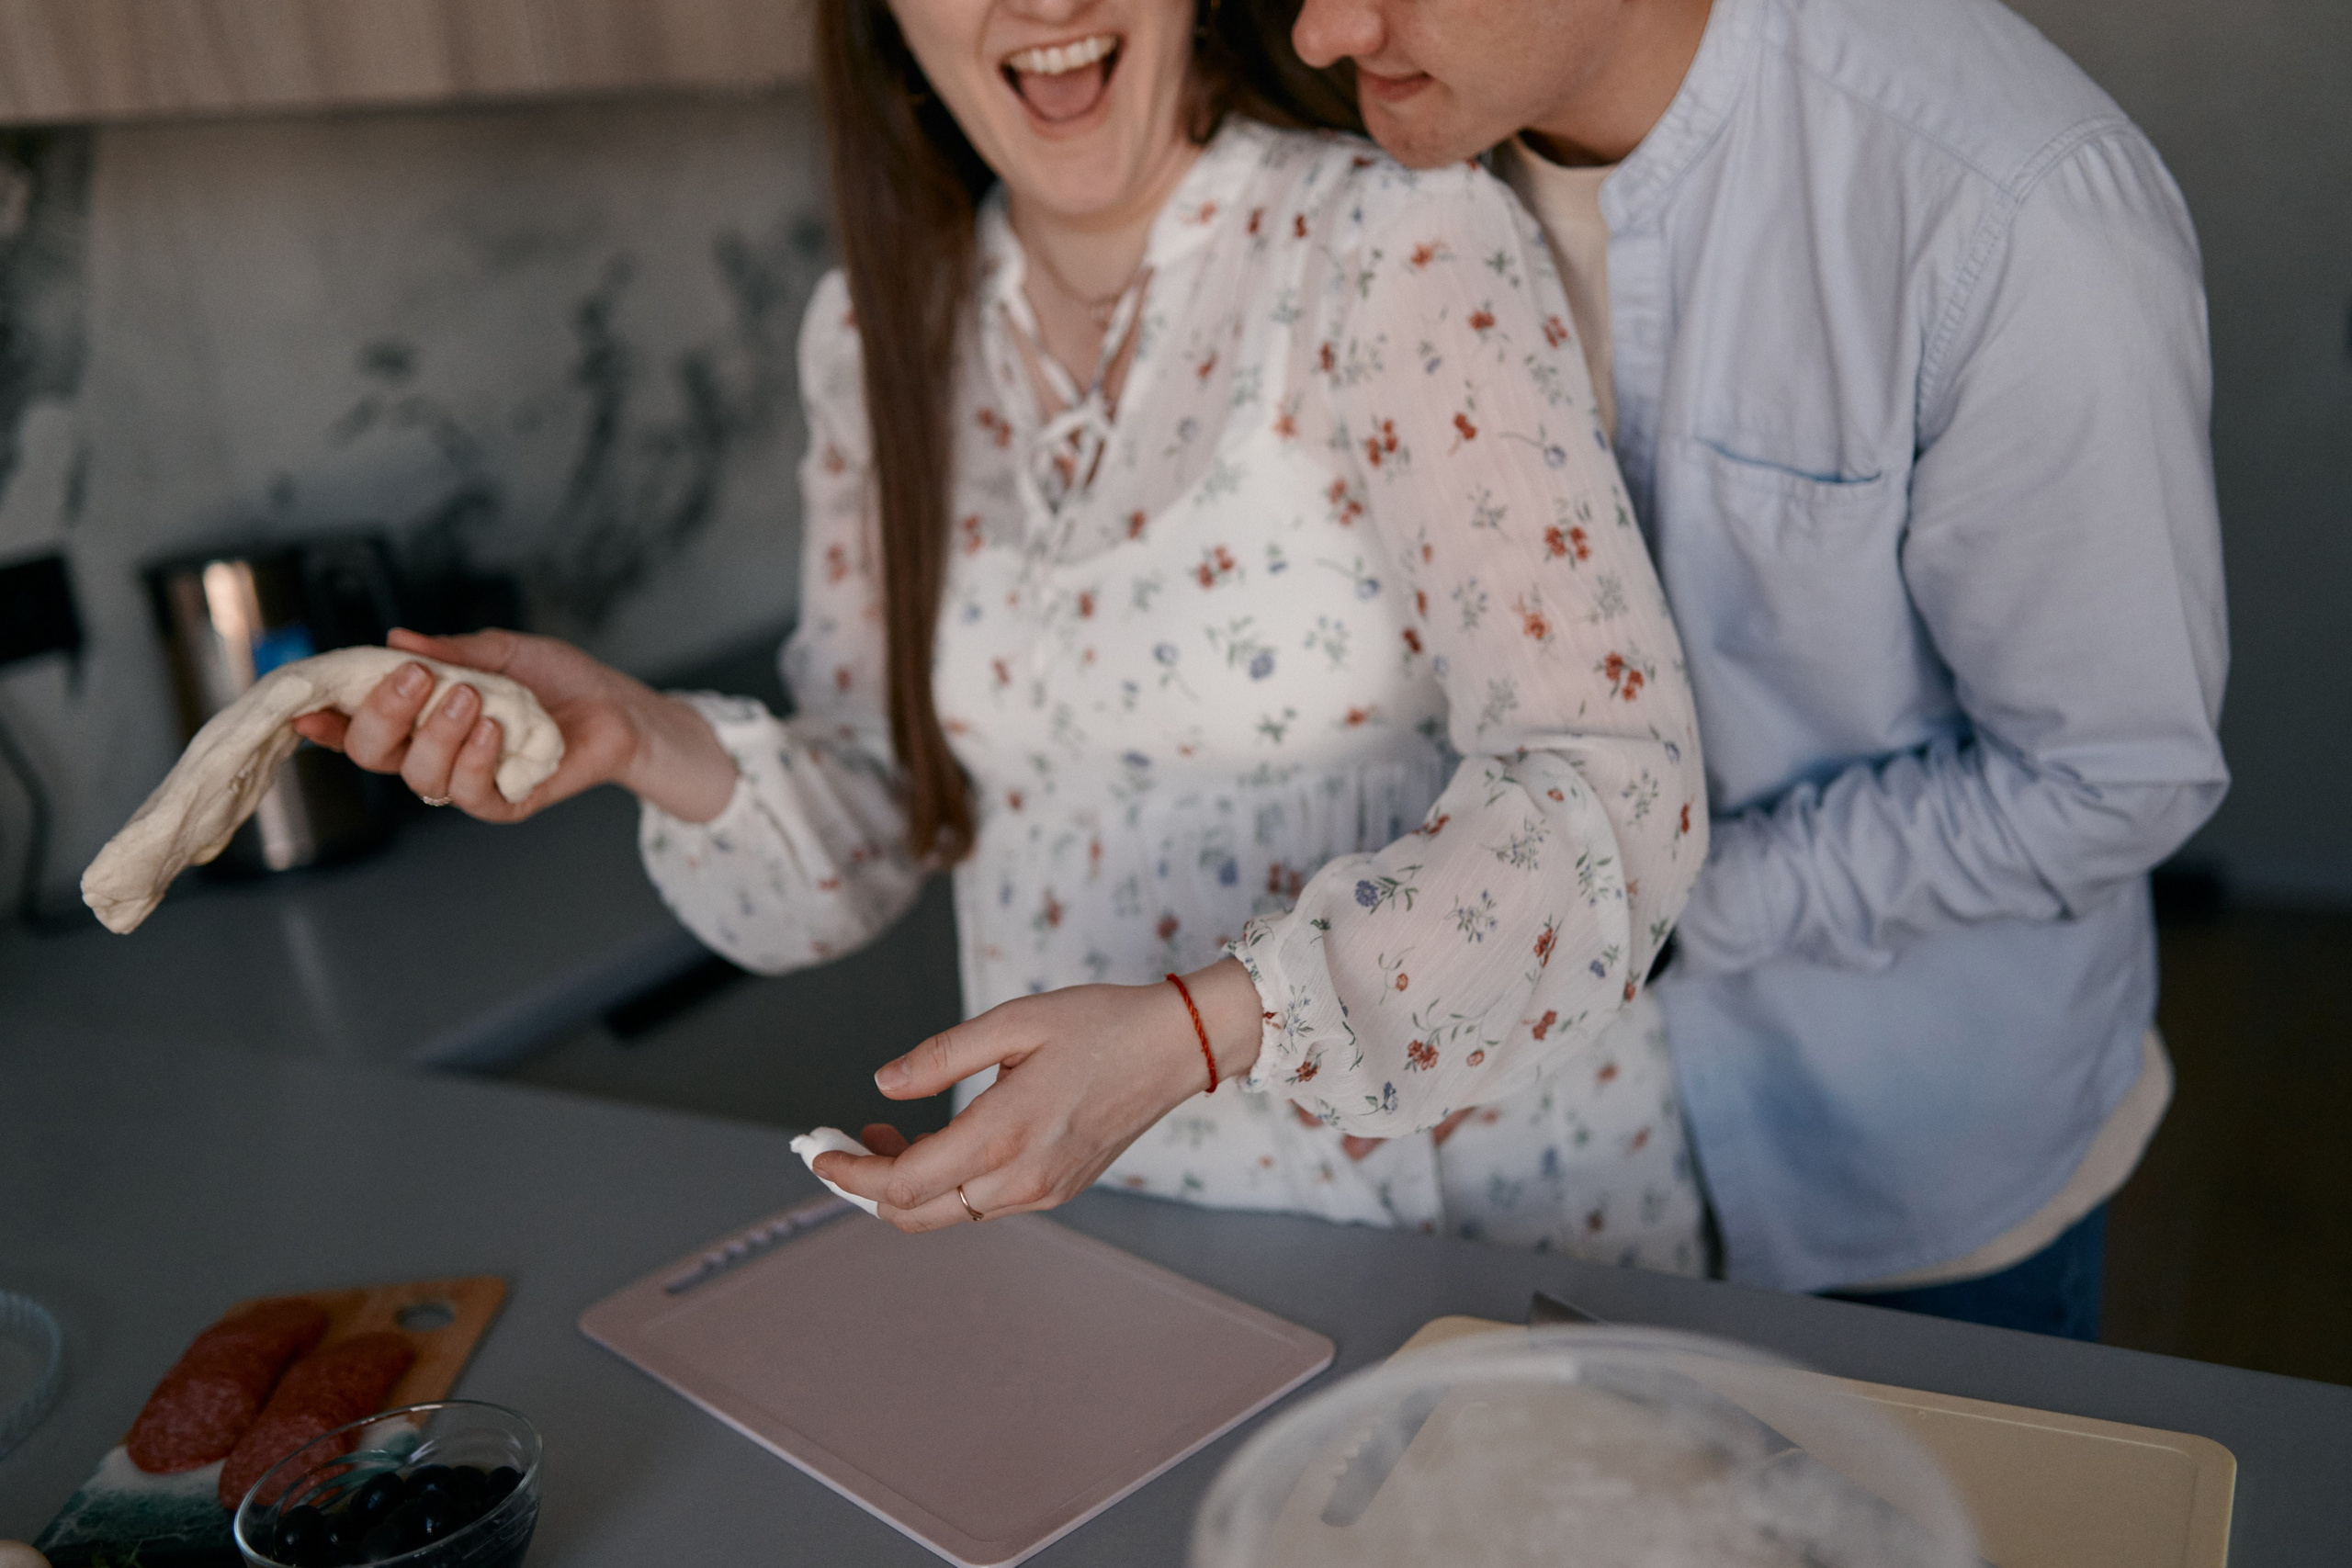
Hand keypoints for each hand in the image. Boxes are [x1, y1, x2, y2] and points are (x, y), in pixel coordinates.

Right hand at [289, 627, 737, 823]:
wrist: (617, 709)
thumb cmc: (557, 680)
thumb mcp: (502, 651)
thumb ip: (452, 651)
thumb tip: (397, 639)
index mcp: (420, 717)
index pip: (360, 725)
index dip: (327, 719)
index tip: (306, 704)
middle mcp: (433, 753)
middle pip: (375, 754)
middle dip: (383, 714)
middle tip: (416, 677)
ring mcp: (466, 782)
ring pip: (420, 778)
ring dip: (438, 734)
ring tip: (472, 697)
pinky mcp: (504, 804)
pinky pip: (471, 797)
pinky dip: (476, 762)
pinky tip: (494, 730)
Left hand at [813, 959, 1265, 1231]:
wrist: (1177, 1048)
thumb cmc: (1101, 1025)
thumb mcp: (1014, 1022)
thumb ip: (942, 1055)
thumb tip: (883, 1083)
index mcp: (1004, 1135)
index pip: (904, 1184)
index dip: (851, 1174)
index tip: (820, 1153)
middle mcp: (1021, 1178)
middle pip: (917, 1217)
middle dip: (869, 1188)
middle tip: (849, 1142)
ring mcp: (1043, 1191)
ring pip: (950, 1216)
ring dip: (908, 1187)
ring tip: (891, 1134)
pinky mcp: (1058, 1190)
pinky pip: (984, 1205)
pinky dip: (947, 1186)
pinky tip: (943, 1144)